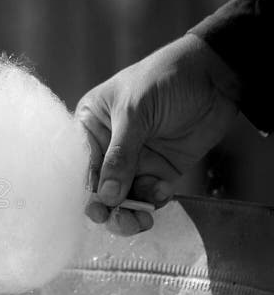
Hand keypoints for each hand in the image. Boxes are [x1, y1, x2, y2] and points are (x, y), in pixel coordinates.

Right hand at [76, 34, 239, 234]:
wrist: (215, 74)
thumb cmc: (164, 78)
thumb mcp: (135, 112)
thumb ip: (120, 155)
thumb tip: (107, 197)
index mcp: (91, 127)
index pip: (79, 165)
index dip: (84, 189)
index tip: (94, 209)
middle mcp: (109, 147)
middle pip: (99, 187)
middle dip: (106, 207)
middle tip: (116, 219)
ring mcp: (135, 160)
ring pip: (123, 197)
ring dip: (129, 212)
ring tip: (140, 220)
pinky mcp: (161, 170)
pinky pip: (150, 195)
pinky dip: (154, 200)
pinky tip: (163, 191)